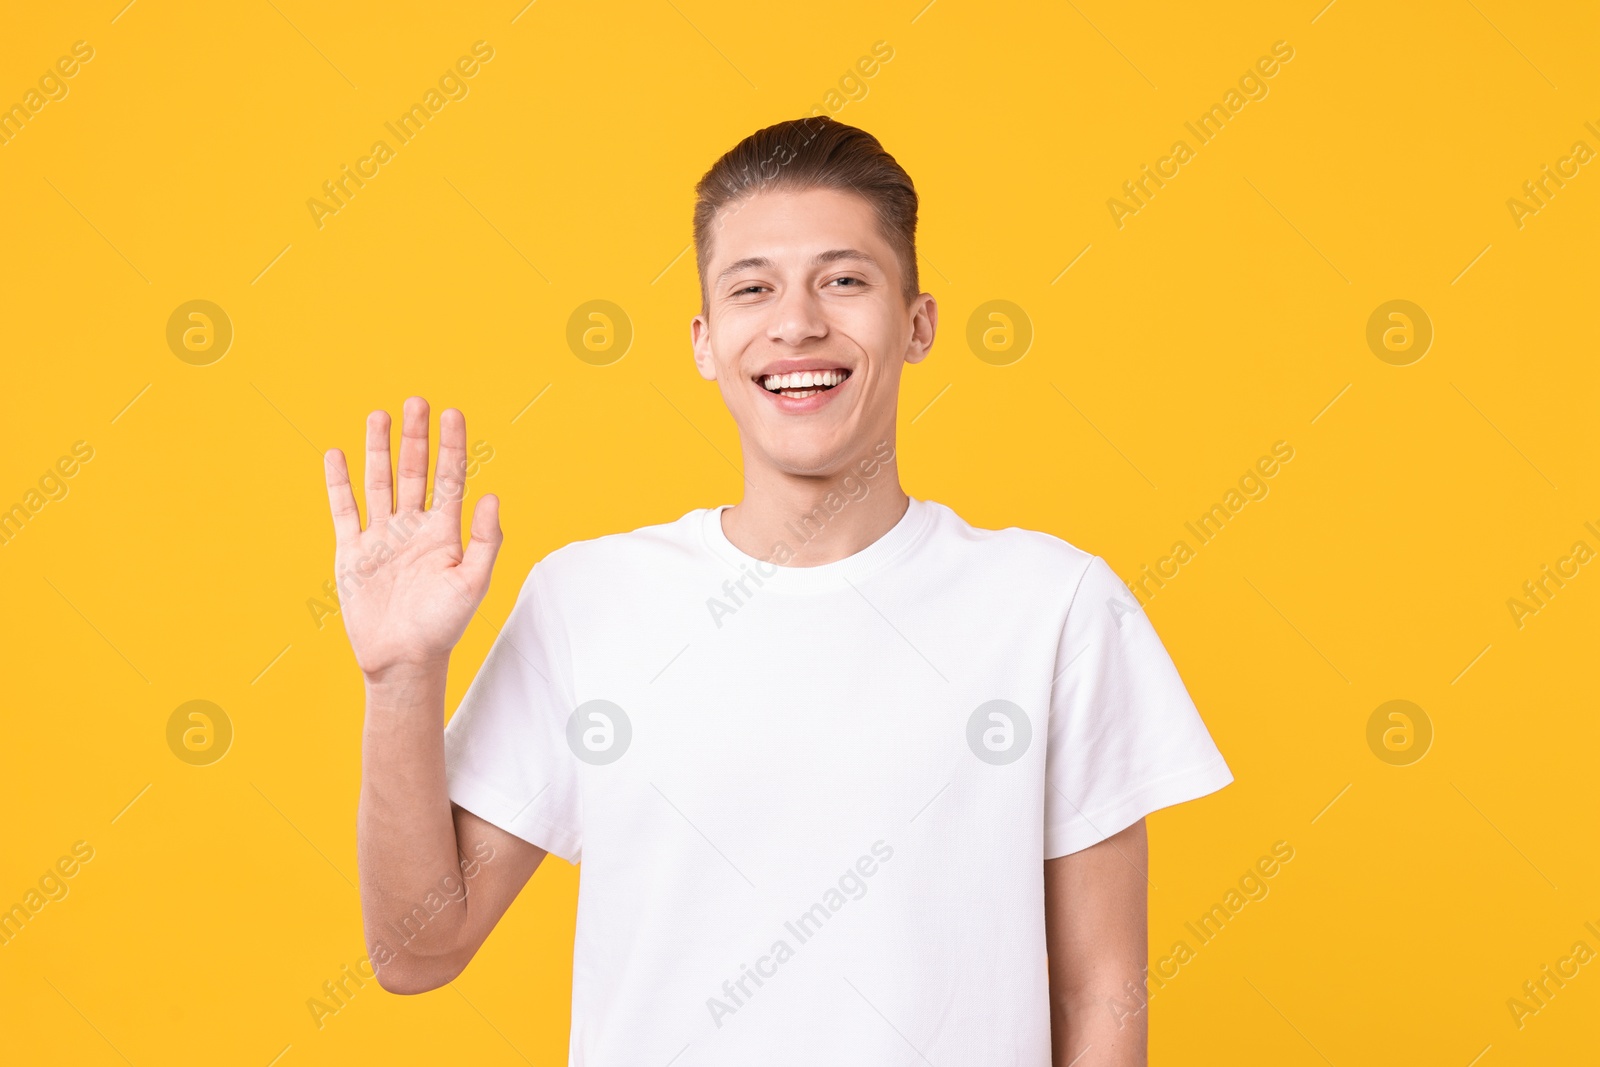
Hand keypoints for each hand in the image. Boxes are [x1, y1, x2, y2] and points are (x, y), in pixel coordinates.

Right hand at [323, 397, 502, 681]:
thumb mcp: (473, 583)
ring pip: (379, 483)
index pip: (450, 478)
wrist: (403, 660)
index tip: (452, 413)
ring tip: (380, 414)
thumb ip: (485, 540)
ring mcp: (381, 537)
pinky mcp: (352, 551)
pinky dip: (338, 482)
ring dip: (379, 449)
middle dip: (416, 437)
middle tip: (417, 401)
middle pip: (414, 471)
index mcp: (444, 532)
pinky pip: (343, 509)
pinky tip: (338, 454)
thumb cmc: (443, 626)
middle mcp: (413, 528)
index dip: (451, 446)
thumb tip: (492, 497)